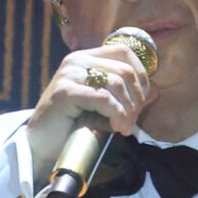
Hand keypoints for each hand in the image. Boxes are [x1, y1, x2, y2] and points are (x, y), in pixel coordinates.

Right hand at [26, 43, 156, 188]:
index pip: (124, 51)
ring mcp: (69, 74)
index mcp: (86, 58)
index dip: (141, 75)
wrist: (41, 145)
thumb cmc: (72, 126)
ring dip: (127, 110)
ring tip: (124, 127)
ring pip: (117, 84)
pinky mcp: (65, 92)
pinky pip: (104, 99)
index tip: (142, 101)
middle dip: (136, 99)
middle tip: (132, 121)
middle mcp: (77, 61)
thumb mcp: (102, 106)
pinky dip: (116, 114)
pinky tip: (116, 128)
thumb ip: (124, 96)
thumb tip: (155, 92)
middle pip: (125, 70)